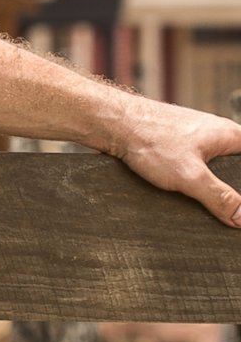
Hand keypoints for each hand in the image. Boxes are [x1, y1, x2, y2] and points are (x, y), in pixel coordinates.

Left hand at [104, 95, 240, 225]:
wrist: (113, 124)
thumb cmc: (150, 139)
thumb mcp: (190, 176)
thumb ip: (218, 197)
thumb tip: (240, 218)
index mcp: (232, 137)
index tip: (238, 204)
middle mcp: (218, 135)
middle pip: (236, 169)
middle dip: (231, 189)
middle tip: (226, 210)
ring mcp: (198, 139)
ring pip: (215, 168)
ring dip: (210, 186)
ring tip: (204, 202)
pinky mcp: (178, 145)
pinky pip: (195, 166)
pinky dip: (192, 179)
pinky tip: (182, 191)